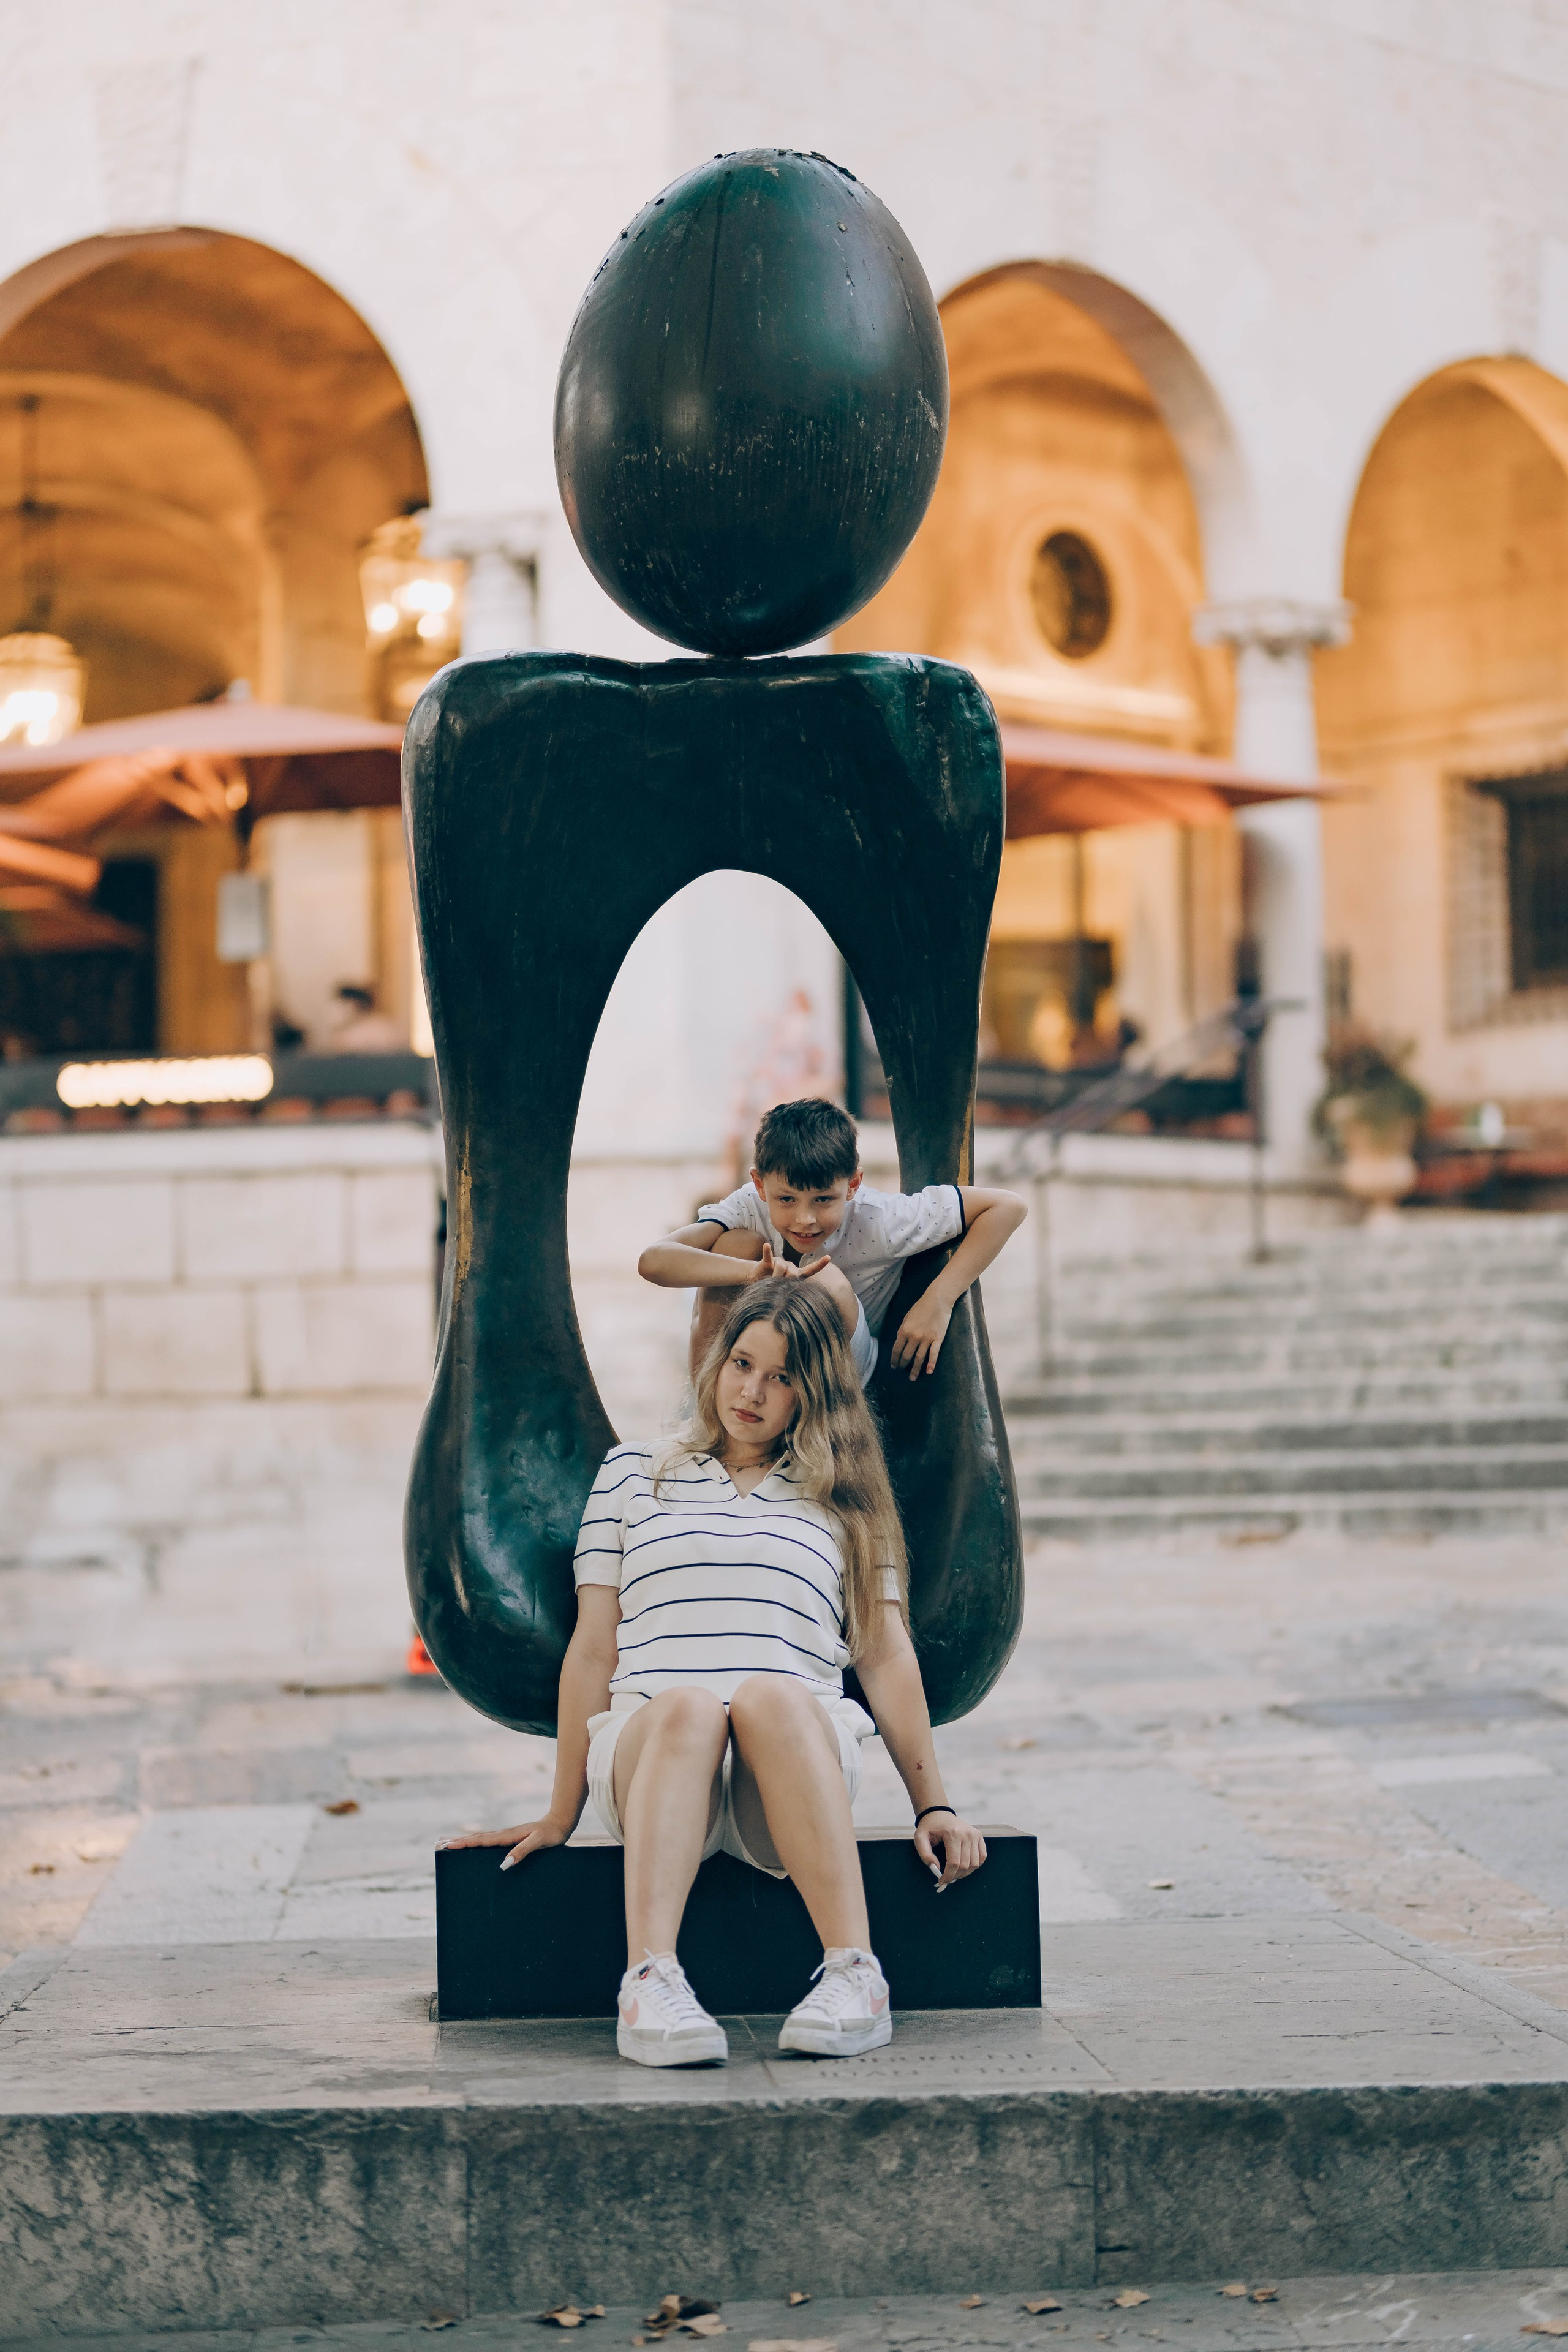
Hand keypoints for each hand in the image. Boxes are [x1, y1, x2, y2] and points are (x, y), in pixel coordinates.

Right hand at [436, 1816, 570, 1870]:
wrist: (560, 1824)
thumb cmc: (550, 1835)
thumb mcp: (538, 1843)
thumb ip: (522, 1852)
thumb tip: (504, 1865)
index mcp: (508, 1836)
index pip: (482, 1840)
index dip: (465, 1844)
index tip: (448, 1846)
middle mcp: (504, 1835)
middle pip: (478, 1838)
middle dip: (459, 1841)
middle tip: (441, 1844)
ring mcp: (507, 1836)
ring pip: (482, 1839)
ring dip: (467, 1841)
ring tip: (452, 1845)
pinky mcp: (511, 1839)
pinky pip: (490, 1841)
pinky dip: (478, 1842)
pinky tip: (476, 1847)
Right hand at [748, 1244, 829, 1283]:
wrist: (757, 1281)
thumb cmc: (774, 1287)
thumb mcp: (784, 1290)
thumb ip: (789, 1289)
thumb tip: (789, 1291)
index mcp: (797, 1274)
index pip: (810, 1270)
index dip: (819, 1265)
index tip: (828, 1257)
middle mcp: (790, 1267)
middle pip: (793, 1273)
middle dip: (786, 1282)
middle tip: (779, 1289)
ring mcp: (779, 1263)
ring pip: (781, 1268)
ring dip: (775, 1277)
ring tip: (769, 1283)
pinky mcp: (767, 1262)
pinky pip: (768, 1256)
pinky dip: (767, 1251)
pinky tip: (766, 1245)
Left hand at [889, 1288, 952, 1378]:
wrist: (938, 1299)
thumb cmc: (921, 1306)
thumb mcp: (907, 1317)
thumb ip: (903, 1330)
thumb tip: (900, 1342)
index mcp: (904, 1331)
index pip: (896, 1350)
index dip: (894, 1360)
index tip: (894, 1366)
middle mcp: (914, 1337)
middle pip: (907, 1356)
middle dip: (903, 1365)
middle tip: (902, 1370)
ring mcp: (926, 1339)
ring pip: (919, 1358)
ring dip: (915, 1370)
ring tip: (912, 1377)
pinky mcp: (938, 1339)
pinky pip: (933, 1354)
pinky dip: (931, 1364)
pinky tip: (928, 1372)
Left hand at [914, 1811, 986, 1891]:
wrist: (939, 1814)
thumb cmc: (929, 1827)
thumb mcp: (920, 1838)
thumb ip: (925, 1854)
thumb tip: (936, 1868)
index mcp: (952, 1833)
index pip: (954, 1862)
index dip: (948, 1876)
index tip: (941, 1881)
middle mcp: (966, 1833)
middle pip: (965, 1865)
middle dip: (955, 1876)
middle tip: (947, 1878)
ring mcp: (974, 1834)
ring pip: (975, 1864)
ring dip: (965, 1873)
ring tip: (955, 1872)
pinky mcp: (979, 1836)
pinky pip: (982, 1857)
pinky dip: (974, 1865)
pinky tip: (964, 1865)